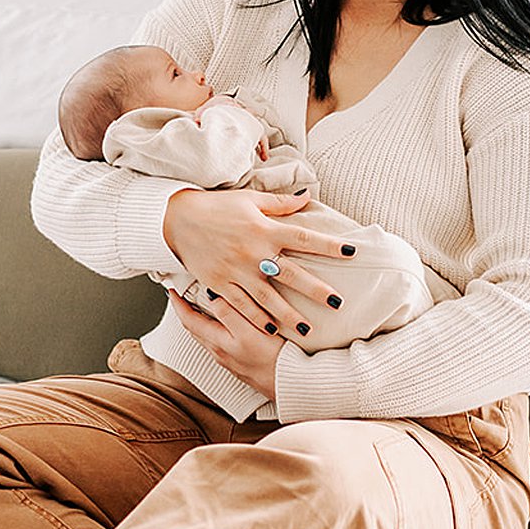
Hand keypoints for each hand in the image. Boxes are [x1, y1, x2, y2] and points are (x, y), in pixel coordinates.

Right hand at [162, 186, 353, 338]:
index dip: (330, 246)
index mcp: (265, 229)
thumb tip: (307, 197)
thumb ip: (281, 204)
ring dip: (289, 315)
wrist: (178, 219)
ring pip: (268, 298)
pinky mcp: (221, 283)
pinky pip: (242, 305)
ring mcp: (237, 271)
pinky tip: (272, 330)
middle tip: (338, 303)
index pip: (305, 238)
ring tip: (308, 330)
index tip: (352, 253)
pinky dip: (257, 319)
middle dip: (316, 290)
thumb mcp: (250, 199)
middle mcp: (254, 252)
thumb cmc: (217, 207)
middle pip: (292, 274)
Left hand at [169, 291, 282, 401]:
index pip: (190, 321)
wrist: (291, 386)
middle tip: (183, 294)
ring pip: (208, 336)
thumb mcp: (249, 333)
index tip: (172, 291)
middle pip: (196, 329)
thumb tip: (213, 295)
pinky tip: (226, 325)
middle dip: (187, 311)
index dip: (179, 305)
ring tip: (201, 304)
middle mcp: (220, 352)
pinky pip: (220, 343)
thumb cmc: (274, 360)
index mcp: (218, 342)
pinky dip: (216, 329)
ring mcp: (230, 359)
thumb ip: (230, 313)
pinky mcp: (240, 364)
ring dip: (201, 319)